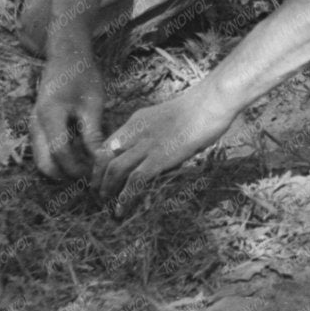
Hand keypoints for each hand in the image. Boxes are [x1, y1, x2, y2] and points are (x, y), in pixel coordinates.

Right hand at [30, 54, 104, 179]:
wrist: (66, 57)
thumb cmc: (82, 76)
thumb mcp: (93, 103)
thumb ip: (94, 133)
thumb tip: (101, 159)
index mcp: (49, 116)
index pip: (60, 153)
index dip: (78, 168)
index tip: (97, 172)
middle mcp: (36, 124)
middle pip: (45, 164)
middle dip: (67, 174)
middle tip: (92, 174)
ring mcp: (34, 127)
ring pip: (43, 161)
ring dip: (63, 168)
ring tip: (89, 165)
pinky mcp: (38, 128)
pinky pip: (45, 152)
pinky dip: (60, 159)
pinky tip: (82, 154)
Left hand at [94, 78, 242, 214]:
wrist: (211, 102)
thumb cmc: (200, 108)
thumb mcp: (169, 115)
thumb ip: (158, 129)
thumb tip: (160, 146)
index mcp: (137, 120)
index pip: (108, 143)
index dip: (100, 162)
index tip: (100, 176)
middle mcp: (136, 132)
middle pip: (105, 156)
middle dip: (98, 177)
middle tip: (99, 192)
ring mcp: (147, 145)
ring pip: (115, 169)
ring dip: (107, 188)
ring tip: (106, 202)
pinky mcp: (160, 158)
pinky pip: (135, 180)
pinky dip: (125, 197)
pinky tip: (121, 209)